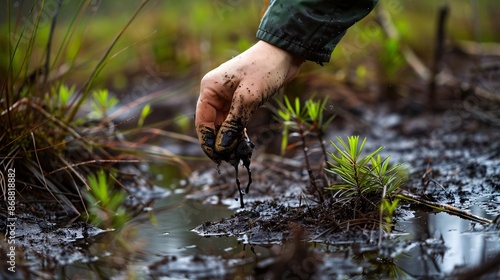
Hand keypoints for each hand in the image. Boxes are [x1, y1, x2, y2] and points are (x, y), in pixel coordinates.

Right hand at [195, 40, 303, 161]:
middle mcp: (215, 93)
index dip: (208, 141)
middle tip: (231, 160)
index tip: (218, 158)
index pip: (202, 121)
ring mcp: (227, 96)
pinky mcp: (240, 100)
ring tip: (238, 155)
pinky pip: (234, 120)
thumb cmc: (264, 70)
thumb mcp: (248, 98)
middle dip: (220, 143)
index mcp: (209, 88)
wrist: (284, 53)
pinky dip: (238, 132)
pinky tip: (244, 144)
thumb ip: (233, 123)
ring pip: (223, 124)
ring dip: (230, 139)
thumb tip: (222, 147)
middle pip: (211, 124)